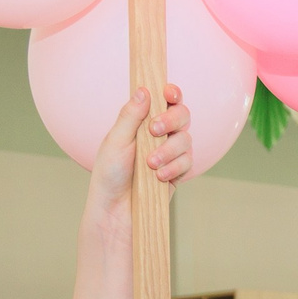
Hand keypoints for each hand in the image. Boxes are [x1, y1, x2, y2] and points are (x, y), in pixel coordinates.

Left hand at [86, 84, 195, 220]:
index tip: (168, 93)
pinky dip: (174, 168)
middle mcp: (160, 133)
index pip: (164, 100)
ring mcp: (171, 152)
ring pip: (185, 139)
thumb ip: (130, 116)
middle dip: (171, 120)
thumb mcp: (116, 141)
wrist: (116, 208)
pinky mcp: (178, 171)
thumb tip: (143, 90)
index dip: (171, 93)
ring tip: (150, 164)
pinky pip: (188, 161)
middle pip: (182, 114)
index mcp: (143, 121)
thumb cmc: (110, 173)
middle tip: (154, 130)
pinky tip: (159, 176)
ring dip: (169, 150)